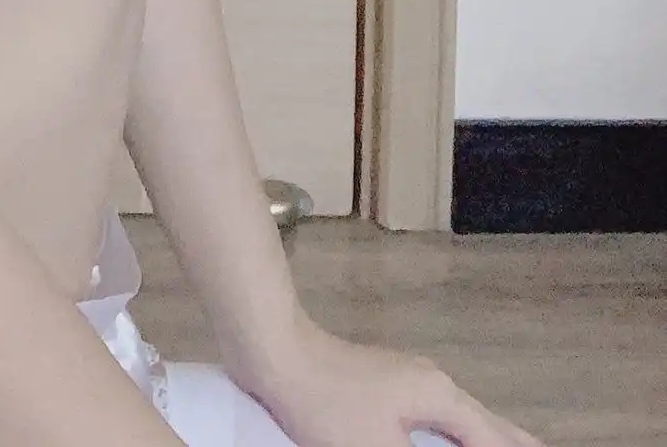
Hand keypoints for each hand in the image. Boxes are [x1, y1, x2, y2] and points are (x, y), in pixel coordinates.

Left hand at [228, 316, 548, 446]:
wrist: (276, 353)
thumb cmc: (328, 405)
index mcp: (442, 398)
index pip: (496, 444)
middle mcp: (434, 384)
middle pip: (490, 426)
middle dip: (514, 446)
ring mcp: (409, 380)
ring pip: (464, 419)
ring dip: (483, 442)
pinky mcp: (386, 386)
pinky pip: (438, 417)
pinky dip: (456, 436)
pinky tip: (450, 443)